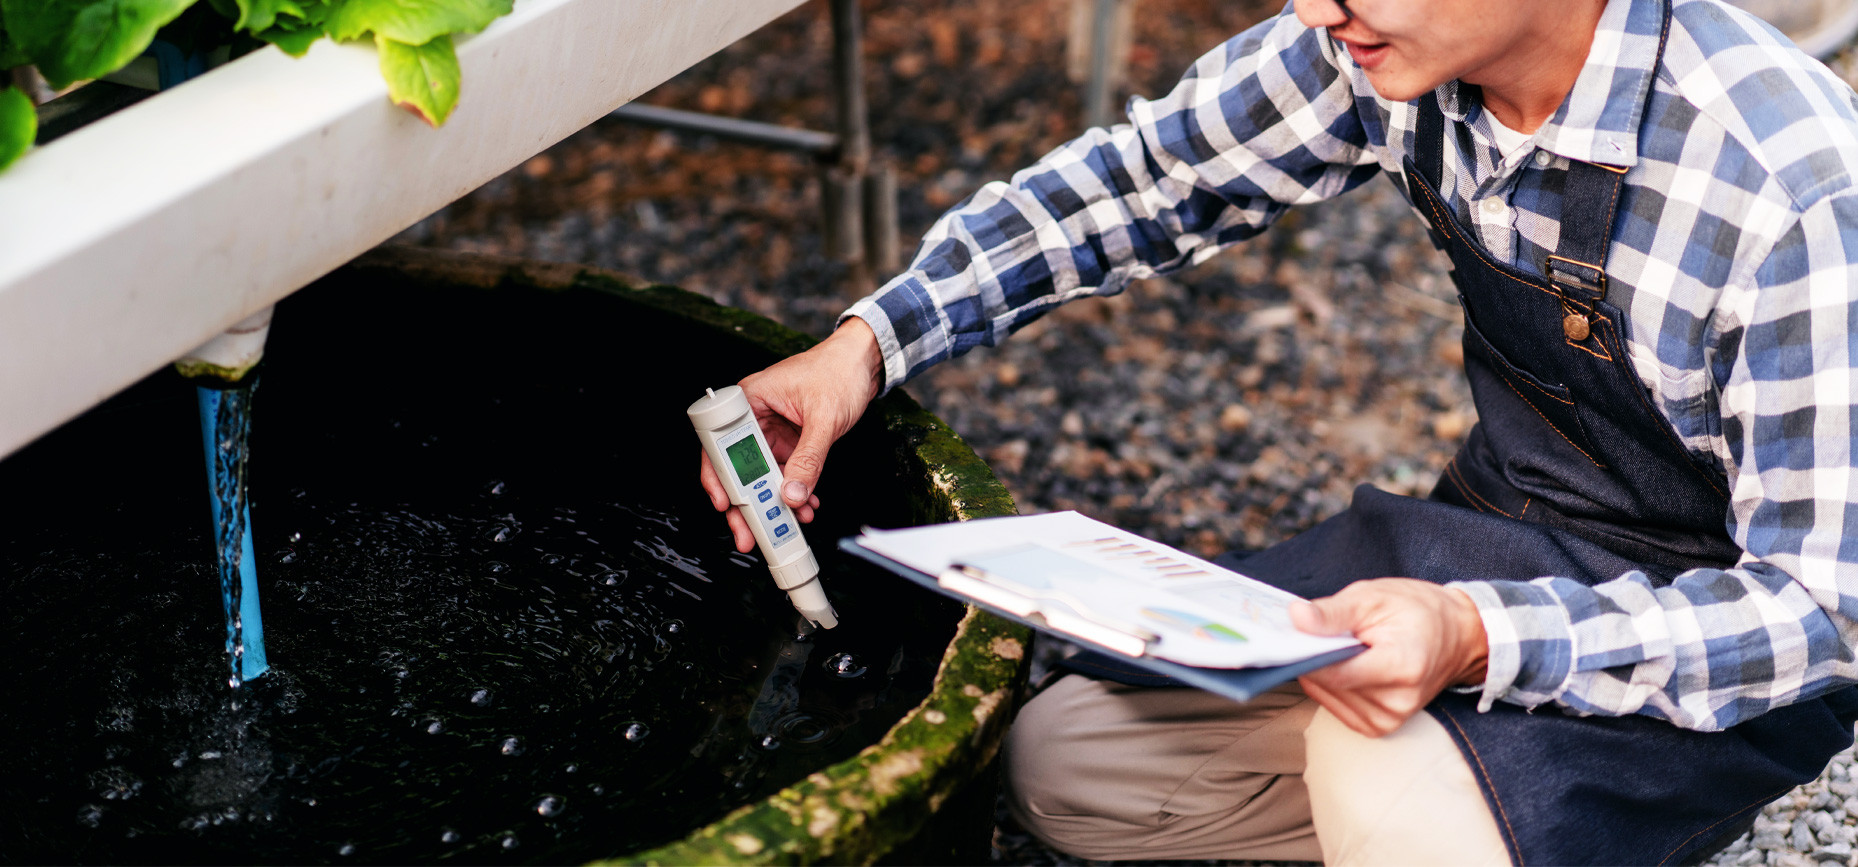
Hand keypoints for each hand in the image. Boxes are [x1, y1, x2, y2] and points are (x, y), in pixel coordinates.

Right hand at [698, 317, 884, 552]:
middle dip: (747, 502)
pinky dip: (793, 491)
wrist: (864, 363)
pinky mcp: (789, 441)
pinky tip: (805, 505)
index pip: (721, 442)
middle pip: (739, 466)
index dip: (719, 476)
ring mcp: (772, 431)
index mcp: (750, 399)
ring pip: (762, 475)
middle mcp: (755, 416)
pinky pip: (784, 472)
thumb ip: (809, 458)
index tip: (726, 503)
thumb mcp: (824, 419)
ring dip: (774, 501)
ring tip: (787, 524)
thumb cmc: (839, 371)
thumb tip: (793, 493)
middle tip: (750, 532)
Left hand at [1289, 578, 1488, 736]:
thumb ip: (1333, 612)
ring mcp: (1390, 719)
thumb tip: (1296, 618)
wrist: (1457, 635)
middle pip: (1329, 685)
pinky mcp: (1381, 727)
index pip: (1335, 673)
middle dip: (1316, 658)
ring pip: (1328, 697)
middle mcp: (1398, 701)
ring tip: (1349, 648)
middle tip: (1328, 633)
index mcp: (1401, 666)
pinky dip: (1333, 685)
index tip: (1293, 635)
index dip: (1308, 654)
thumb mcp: (1373, 597)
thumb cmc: (1417, 611)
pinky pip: (1337, 707)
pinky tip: (1349, 666)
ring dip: (1325, 672)